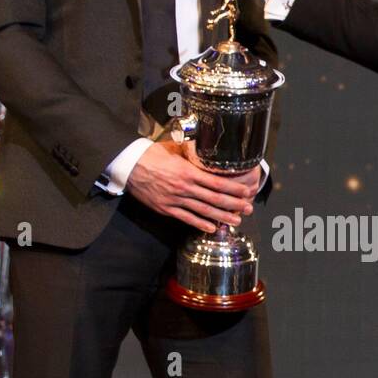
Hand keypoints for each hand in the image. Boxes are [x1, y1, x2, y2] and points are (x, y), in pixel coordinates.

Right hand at [126, 140, 259, 229]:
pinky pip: (186, 218)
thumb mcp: (175, 150)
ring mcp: (175, 200)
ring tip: (236, 221)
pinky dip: (200, 224)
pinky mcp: (166, 208)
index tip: (246, 191)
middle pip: (214, 198)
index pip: (216, 182)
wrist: (129, 165)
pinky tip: (211, 228)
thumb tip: (206, 151)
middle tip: (248, 209)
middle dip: (234, 205)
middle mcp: (184, 187)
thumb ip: (191, 155)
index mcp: (188, 171)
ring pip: (203, 210)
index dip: (233, 188)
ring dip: (221, 217)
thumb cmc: (152, 154)